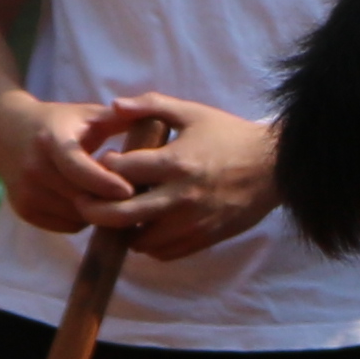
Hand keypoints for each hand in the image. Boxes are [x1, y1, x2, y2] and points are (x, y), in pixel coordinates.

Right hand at [0, 95, 150, 236]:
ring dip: (99, 212)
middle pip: (80, 197)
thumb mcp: (86, 114)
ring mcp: (26, 192)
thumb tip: (157, 122)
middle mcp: (34, 168)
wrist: (6, 133)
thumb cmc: (59, 122)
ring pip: (76, 216)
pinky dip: (84, 219)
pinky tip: (90, 202)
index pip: (78, 167)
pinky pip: (66, 225)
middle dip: (110, 200)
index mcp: (51, 140)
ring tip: (115, 198)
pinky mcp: (24, 209)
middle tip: (139, 200)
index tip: (129, 190)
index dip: (104, 182)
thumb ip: (119, 119)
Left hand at [97, 96, 283, 260]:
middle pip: (122, 214)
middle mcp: (181, 196)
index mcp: (176, 162)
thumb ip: (151, 106)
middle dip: (95, 211)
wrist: (274, 166)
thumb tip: (114, 107)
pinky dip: (149, 244)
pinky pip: (164, 253)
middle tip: (85, 203)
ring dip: (125, 230)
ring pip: (140, 240)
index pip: (122, 172)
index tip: (103, 163)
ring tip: (122, 215)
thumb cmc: (230, 136)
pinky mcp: (205, 238)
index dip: (104, 168)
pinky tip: (148, 227)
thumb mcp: (192, 113)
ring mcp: (193, 222)